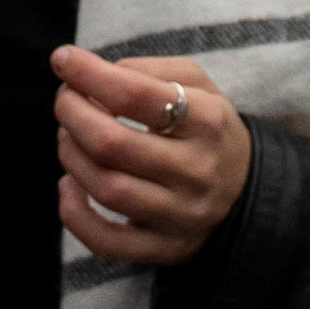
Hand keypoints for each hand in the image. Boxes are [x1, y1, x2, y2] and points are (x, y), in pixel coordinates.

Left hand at [56, 49, 246, 268]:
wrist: (247, 191)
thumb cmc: (206, 129)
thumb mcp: (198, 87)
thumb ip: (148, 71)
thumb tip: (90, 76)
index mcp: (209, 121)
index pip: (137, 94)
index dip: (91, 75)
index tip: (63, 60)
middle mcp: (197, 170)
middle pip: (113, 143)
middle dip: (73, 114)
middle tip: (65, 100)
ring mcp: (181, 214)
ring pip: (106, 188)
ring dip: (71, 156)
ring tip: (68, 136)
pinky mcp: (165, 248)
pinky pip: (107, 242)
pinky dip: (74, 214)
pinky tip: (70, 184)